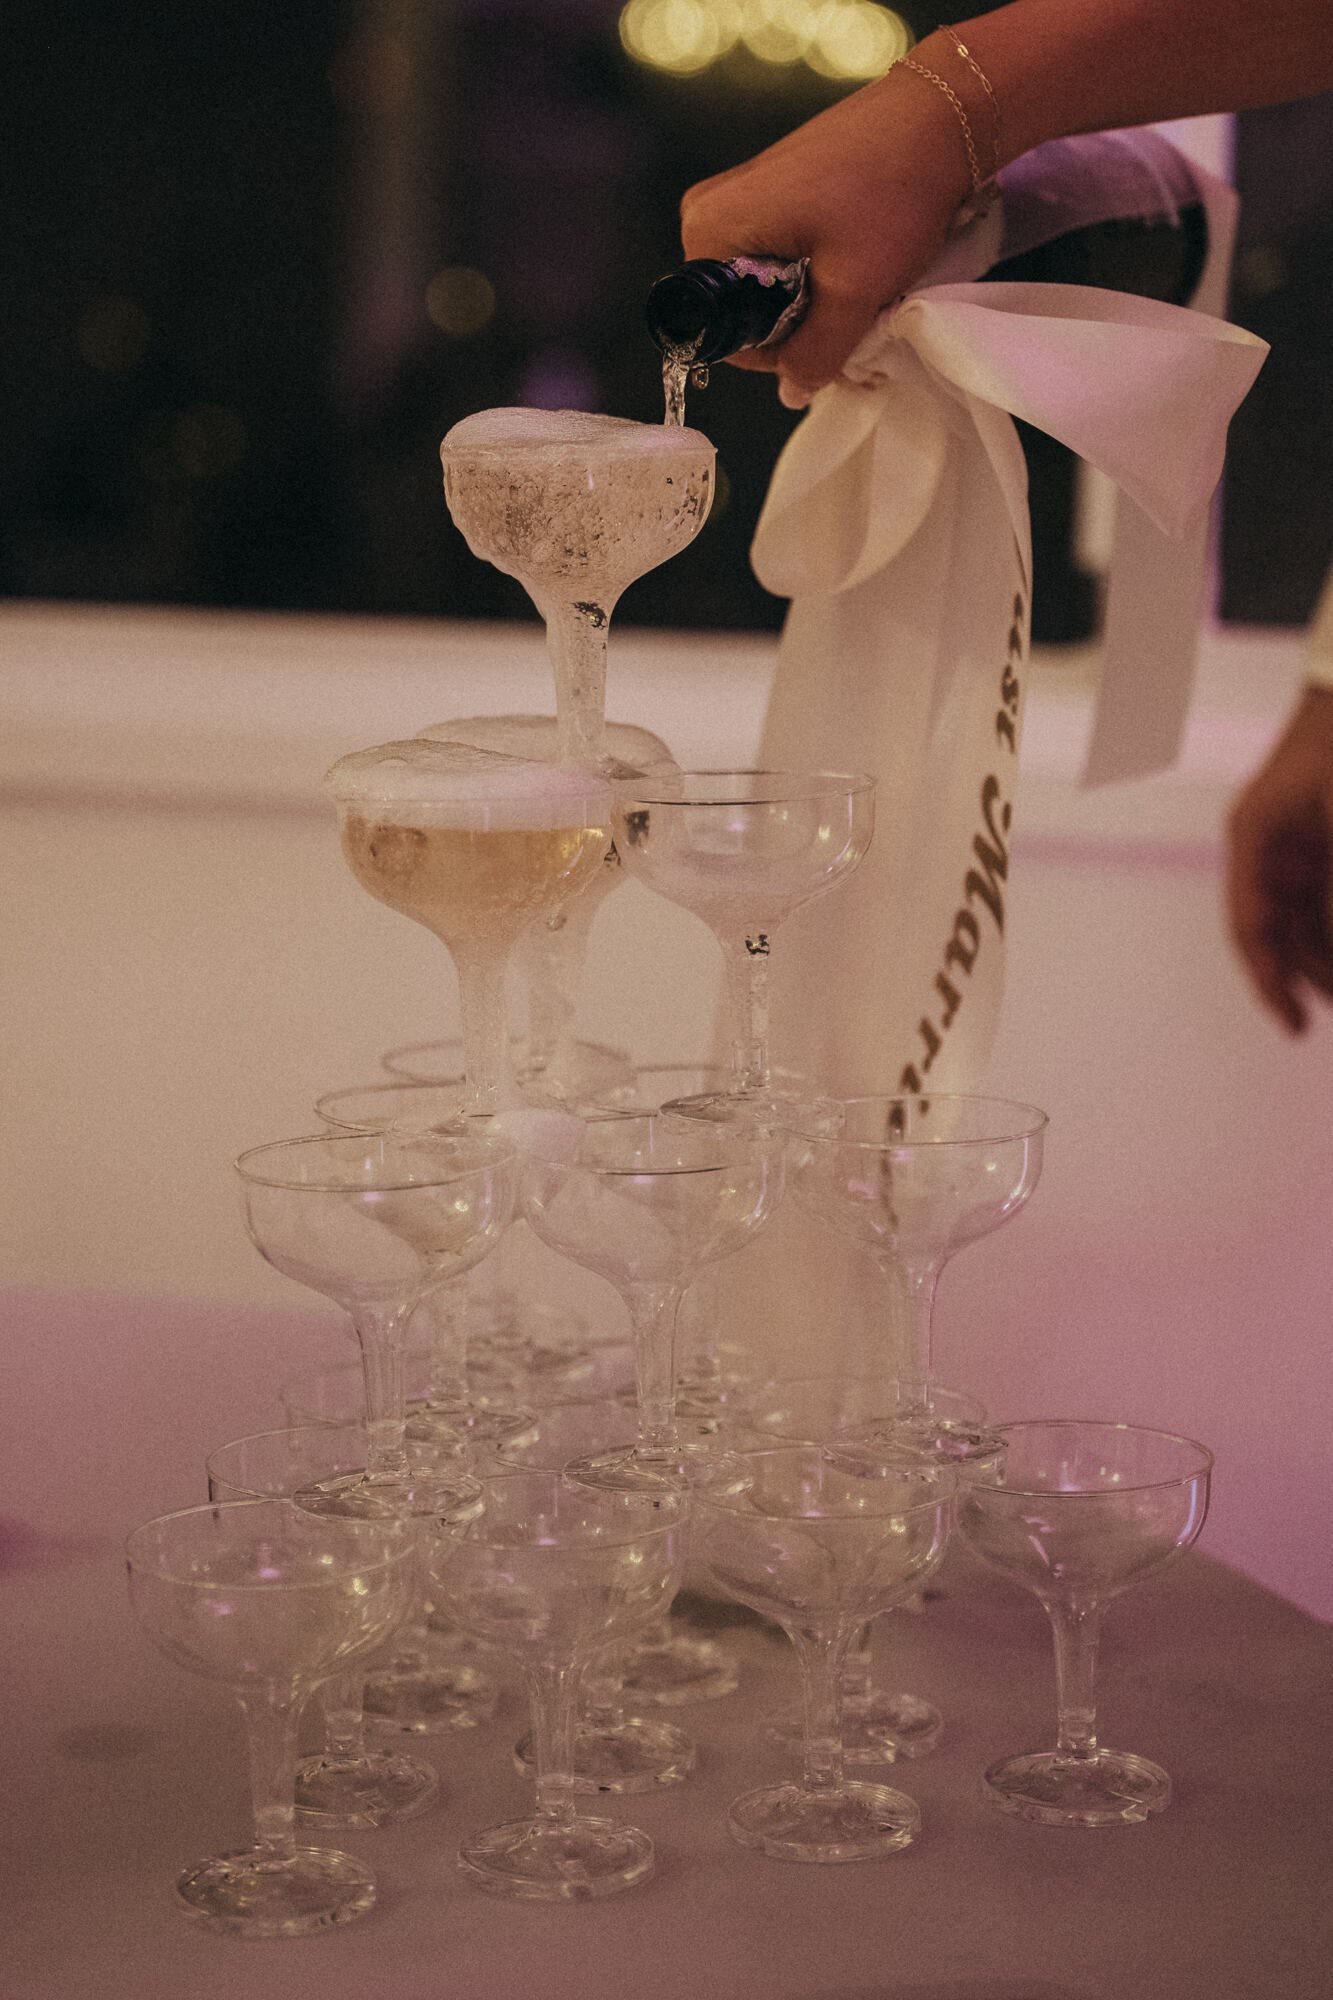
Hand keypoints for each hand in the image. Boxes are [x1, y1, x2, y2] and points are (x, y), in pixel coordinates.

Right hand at [679, 61, 972, 406]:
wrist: (939, 115)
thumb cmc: (890, 192)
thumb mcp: (853, 292)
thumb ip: (816, 354)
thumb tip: (793, 392)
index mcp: (711, 232)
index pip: (724, 333)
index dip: (776, 353)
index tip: (826, 345)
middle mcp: (713, 211)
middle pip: (744, 311)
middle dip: (796, 330)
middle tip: (852, 324)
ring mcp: (744, 195)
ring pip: (768, 287)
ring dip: (814, 306)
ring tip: (863, 295)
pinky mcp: (776, 188)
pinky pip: (783, 256)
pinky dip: (820, 274)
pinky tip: (859, 269)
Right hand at [1225, 685, 1332, 1032]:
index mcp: (1254, 838)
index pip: (1251, 927)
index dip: (1270, 982)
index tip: (1294, 1025)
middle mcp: (1269, 851)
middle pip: (1282, 934)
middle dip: (1314, 976)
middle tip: (1331, 1013)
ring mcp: (1300, 848)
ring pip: (1310, 921)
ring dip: (1329, 957)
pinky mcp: (1324, 847)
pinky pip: (1324, 902)